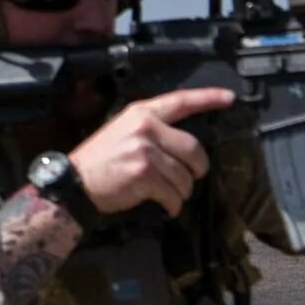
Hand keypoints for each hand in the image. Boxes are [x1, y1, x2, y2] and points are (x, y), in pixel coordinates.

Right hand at [72, 86, 234, 214]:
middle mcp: (146, 128)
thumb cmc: (101, 160)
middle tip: (191, 178)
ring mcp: (145, 151)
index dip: (207, 98)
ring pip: (185, 177)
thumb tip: (184, 146)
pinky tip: (164, 206)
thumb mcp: (123, 131)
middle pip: (194, 149)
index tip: (229, 97)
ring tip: (168, 194)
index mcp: (142, 113)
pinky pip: (174, 194)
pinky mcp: (145, 174)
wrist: (75, 182)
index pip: (180, 101)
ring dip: (182, 192)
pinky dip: (173, 205)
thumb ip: (153, 130)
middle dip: (198, 169)